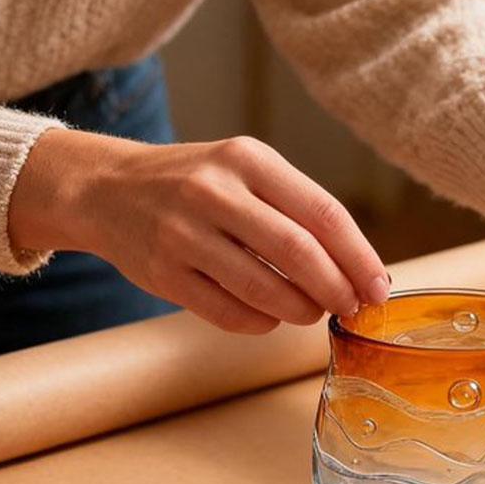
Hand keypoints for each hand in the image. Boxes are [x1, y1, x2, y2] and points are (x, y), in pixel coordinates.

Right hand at [10, 130, 389, 332]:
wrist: (106, 190)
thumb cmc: (195, 185)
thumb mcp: (244, 171)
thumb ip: (296, 209)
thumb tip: (357, 268)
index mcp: (248, 159)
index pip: (323, 214)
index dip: (359, 258)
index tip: (378, 288)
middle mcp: (214, 191)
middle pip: (298, 253)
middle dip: (336, 290)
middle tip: (351, 308)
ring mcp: (183, 234)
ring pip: (264, 290)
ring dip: (301, 311)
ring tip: (311, 312)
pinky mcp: (163, 273)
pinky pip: (229, 313)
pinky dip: (261, 323)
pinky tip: (269, 318)